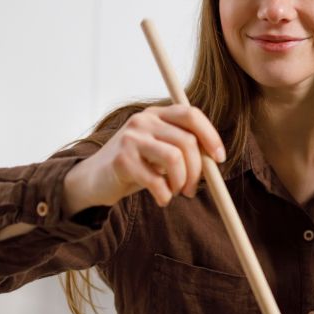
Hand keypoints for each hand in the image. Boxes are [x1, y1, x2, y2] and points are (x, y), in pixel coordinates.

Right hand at [64, 105, 224, 213]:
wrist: (95, 179)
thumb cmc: (136, 167)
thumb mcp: (161, 151)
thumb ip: (184, 149)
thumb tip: (215, 161)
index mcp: (156, 114)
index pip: (191, 115)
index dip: (211, 136)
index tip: (219, 159)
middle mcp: (143, 121)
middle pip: (187, 141)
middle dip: (197, 171)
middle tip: (191, 189)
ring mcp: (131, 138)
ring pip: (175, 158)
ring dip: (181, 182)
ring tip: (175, 192)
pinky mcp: (121, 160)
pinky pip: (156, 180)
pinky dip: (165, 195)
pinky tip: (162, 199)